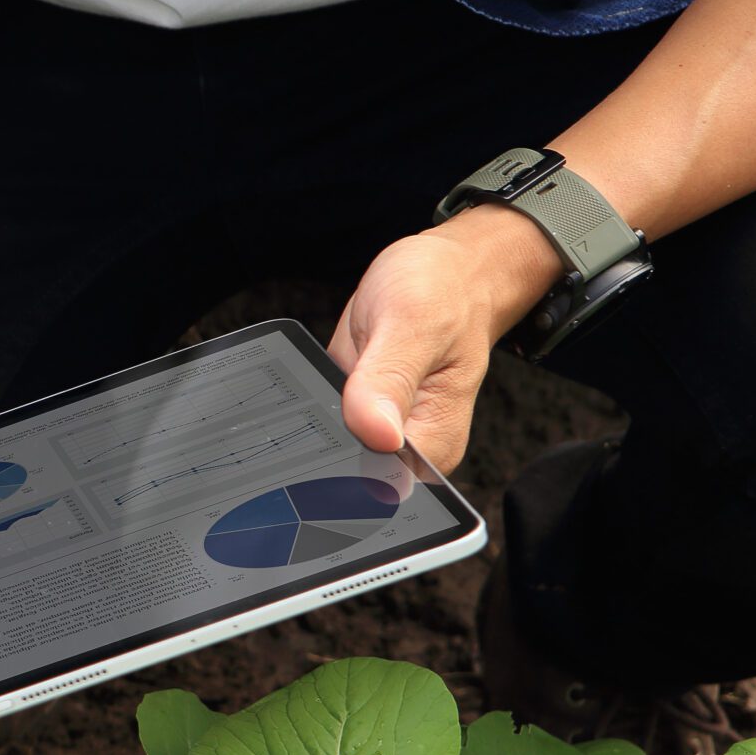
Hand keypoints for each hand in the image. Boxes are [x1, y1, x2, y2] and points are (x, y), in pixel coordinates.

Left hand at [328, 206, 563, 471]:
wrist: (448, 271)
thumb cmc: (445, 293)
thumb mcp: (415, 324)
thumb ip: (390, 380)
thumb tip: (377, 435)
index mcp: (433, 443)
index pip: (376, 484)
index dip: (343, 467)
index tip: (333, 429)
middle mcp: (405, 446)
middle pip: (343, 472)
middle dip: (321, 444)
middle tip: (333, 391)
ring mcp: (374, 430)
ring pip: (323, 448)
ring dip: (309, 424)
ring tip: (329, 381)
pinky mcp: (351, 412)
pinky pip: (316, 420)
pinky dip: (307, 404)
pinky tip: (317, 379)